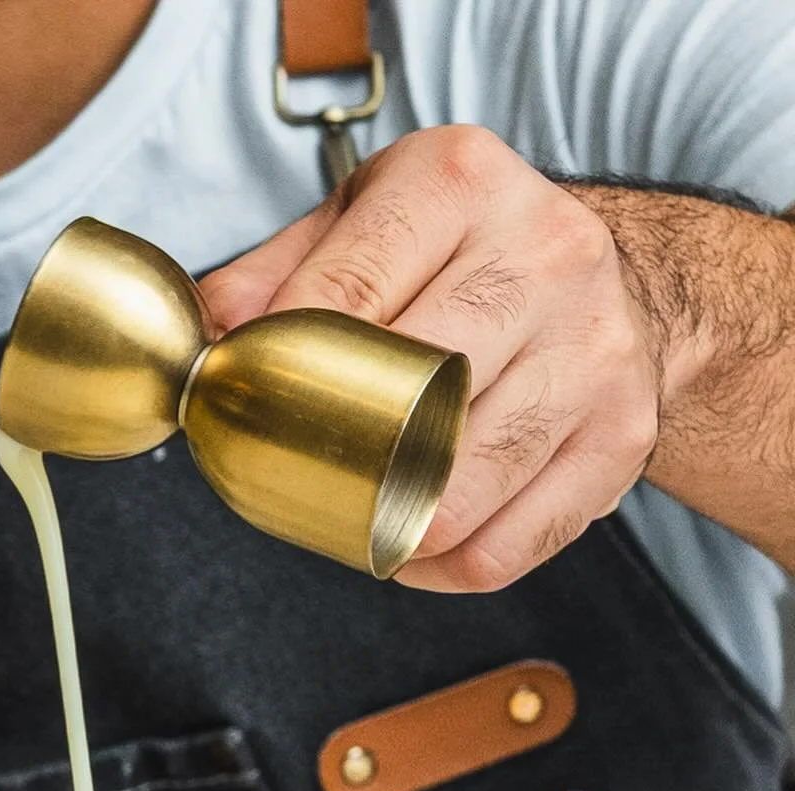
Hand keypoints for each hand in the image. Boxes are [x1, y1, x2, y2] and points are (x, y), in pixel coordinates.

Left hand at [201, 128, 666, 592]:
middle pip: (403, 403)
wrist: (620, 281)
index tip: (243, 407)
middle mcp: (545, 258)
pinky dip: (439, 570)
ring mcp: (594, 354)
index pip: (342, 295)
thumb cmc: (466, 256)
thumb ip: (278, 271)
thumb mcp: (370, 220)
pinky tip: (411, 542)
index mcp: (462, 183)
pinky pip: (503, 548)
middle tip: (293, 477)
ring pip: (454, 495)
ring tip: (353, 517)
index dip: (280, 369)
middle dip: (332, 458)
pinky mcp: (618, 440)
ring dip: (383, 529)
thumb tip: (208, 338)